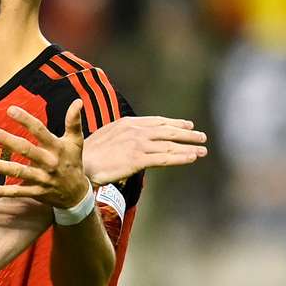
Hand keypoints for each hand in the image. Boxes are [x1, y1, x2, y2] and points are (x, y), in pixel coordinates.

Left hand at [0, 100, 87, 208]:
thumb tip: (77, 101)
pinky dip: (3, 192)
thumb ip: (74, 122)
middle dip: (6, 140)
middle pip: (25, 149)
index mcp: (57, 147)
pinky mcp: (36, 192)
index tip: (9, 109)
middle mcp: (49, 162)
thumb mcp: (76, 142)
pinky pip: (17, 192)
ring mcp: (42, 179)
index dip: (25, 120)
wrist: (77, 195)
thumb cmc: (73, 162)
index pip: (40, 130)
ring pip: (18, 171)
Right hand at [83, 116, 206, 184]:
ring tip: (203, 149)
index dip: (173, 123)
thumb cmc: (90, 154)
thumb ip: (123, 135)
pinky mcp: (138, 159)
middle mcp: (135, 130)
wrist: (82, 164)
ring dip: (189, 146)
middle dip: (186, 133)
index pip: (156, 121)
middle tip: (201, 136)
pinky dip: (181, 157)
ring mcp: (138, 144)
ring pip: (169, 144)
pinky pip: (165, 158)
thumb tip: (133, 141)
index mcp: (126, 122)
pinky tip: (192, 157)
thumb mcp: (107, 136)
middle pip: (167, 130)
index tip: (186, 125)